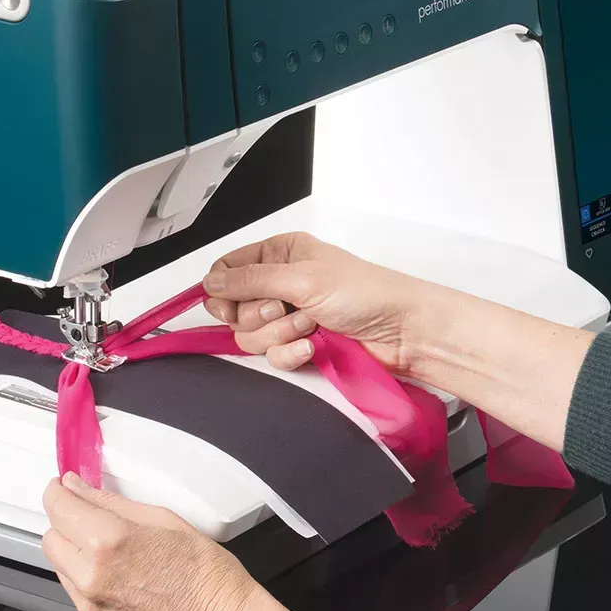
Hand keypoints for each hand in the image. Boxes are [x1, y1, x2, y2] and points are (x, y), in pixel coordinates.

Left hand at [41, 474, 264, 610]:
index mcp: (108, 541)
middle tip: (91, 512)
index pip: (59, 508)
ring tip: (108, 543)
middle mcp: (89, 575)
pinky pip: (73, 588)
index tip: (64, 486)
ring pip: (58, 564)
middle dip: (64, 519)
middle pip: (50, 537)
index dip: (57, 491)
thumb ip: (113, 503)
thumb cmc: (207, 572)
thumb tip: (78, 489)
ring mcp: (89, 604)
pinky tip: (114, 569)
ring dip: (72, 547)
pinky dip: (82, 572)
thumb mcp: (165, 520)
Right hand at [201, 232, 426, 373]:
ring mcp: (290, 316)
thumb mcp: (302, 278)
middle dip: (262, 315)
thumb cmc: (363, 292)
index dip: (222, 291)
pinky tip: (315, 345)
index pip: (227, 269)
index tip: (229, 305)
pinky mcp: (300, 344)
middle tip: (289, 308)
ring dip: (280, 334)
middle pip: (235, 309)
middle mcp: (280, 283)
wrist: (401, 332)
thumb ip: (250, 280)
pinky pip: (273, 357)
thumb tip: (209, 282)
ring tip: (311, 325)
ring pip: (252, 336)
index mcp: (280, 254)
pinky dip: (291, 353)